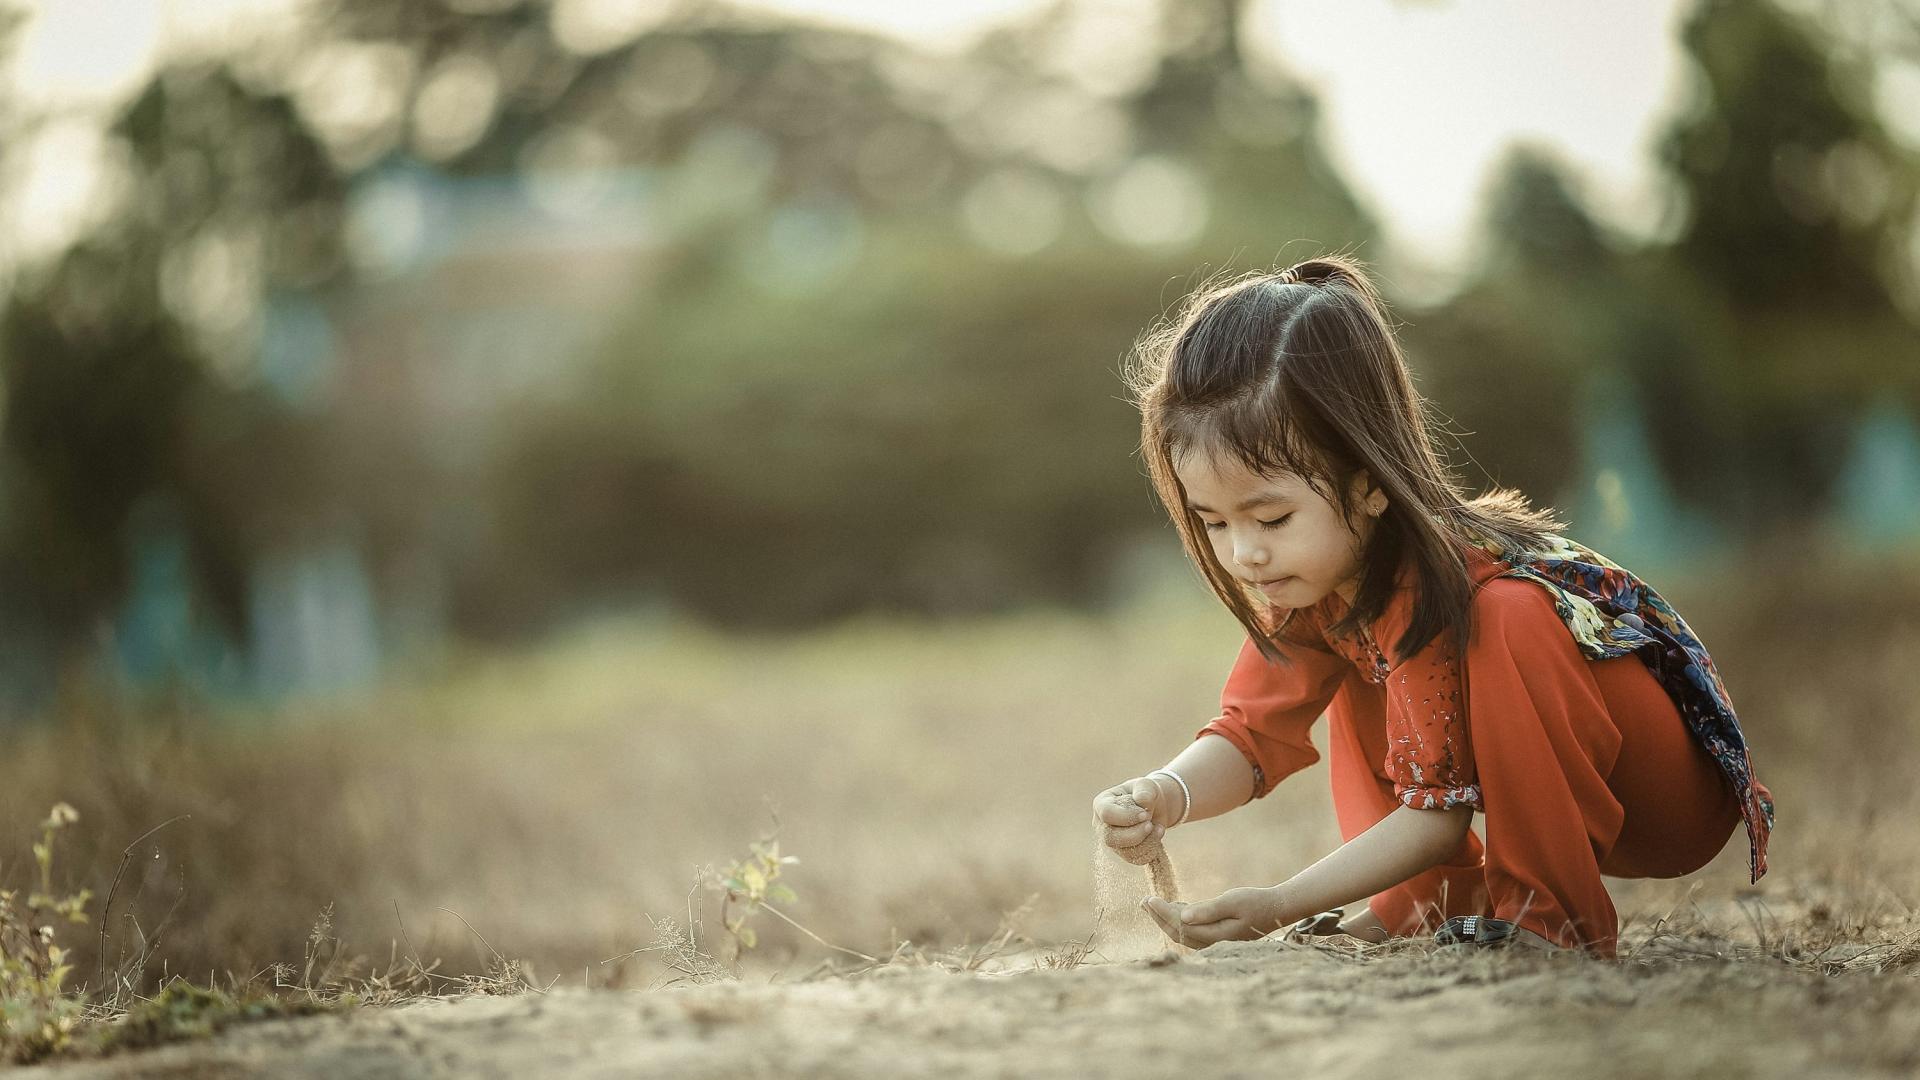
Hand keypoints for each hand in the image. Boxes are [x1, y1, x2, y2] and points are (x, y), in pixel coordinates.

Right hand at [1091, 777, 1178, 864]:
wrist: (1154, 807)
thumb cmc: (1144, 793)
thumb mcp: (1146, 786)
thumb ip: (1144, 789)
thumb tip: (1142, 799)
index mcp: (1101, 804)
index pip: (1106, 814)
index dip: (1126, 816)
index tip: (1145, 814)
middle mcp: (1101, 825)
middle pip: (1110, 838)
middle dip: (1135, 834)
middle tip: (1150, 824)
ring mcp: (1111, 841)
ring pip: (1124, 851)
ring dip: (1147, 841)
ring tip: (1158, 827)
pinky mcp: (1123, 852)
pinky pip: (1136, 858)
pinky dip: (1151, 849)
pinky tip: (1156, 835)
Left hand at [1141, 886, 1290, 947]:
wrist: (1276, 910)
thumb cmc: (1255, 902)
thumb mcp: (1232, 901)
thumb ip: (1208, 910)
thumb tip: (1183, 917)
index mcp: (1215, 935)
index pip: (1180, 926)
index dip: (1162, 913)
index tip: (1150, 899)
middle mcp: (1212, 943)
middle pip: (1177, 932)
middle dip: (1158, 917)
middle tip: (1143, 902)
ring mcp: (1214, 941)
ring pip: (1182, 933)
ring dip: (1166, 919)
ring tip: (1150, 904)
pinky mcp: (1217, 936)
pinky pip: (1192, 931)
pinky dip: (1179, 920)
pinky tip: (1174, 908)